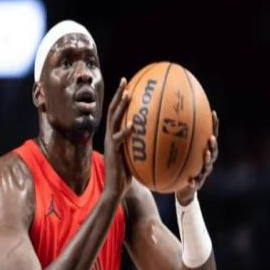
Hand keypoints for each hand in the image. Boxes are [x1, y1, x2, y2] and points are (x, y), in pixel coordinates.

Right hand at [103, 77, 133, 200]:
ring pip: (114, 120)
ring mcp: (111, 143)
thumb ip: (141, 145)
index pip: (117, 112)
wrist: (116, 188)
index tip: (128, 84)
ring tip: (128, 95)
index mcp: (116, 134)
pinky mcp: (113, 152)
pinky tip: (132, 124)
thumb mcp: (135, 155)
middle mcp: (111, 135)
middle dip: (119, 94)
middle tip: (125, 80)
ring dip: (121, 106)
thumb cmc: (127, 174)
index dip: (121, 98)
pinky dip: (125, 131)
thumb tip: (158, 137)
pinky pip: (119, 139)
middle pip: (113, 110)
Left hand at [176, 110, 219, 204]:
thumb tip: (158, 123)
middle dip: (213, 143)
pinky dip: (194, 181)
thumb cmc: (177, 167)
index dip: (213, 125)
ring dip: (208, 160)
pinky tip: (191, 180)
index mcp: (201, 151)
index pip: (209, 135)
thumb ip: (169, 140)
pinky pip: (196, 183)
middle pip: (213, 150)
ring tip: (206, 155)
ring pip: (208, 166)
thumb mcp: (173, 153)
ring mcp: (202, 173)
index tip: (213, 113)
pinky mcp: (197, 184)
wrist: (180, 188)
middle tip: (211, 137)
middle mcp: (204, 161)